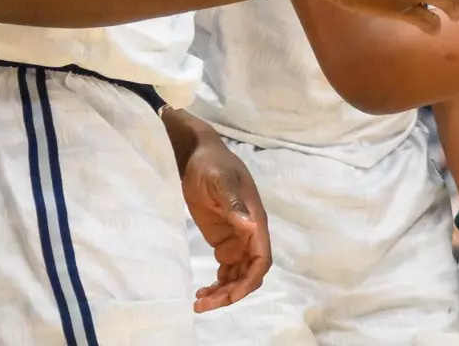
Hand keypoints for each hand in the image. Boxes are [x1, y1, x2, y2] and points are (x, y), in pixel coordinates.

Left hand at [179, 134, 271, 311]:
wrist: (197, 155)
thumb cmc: (211, 165)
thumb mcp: (220, 181)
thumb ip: (234, 203)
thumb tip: (250, 225)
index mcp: (255, 221)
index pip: (261, 260)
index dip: (249, 281)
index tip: (228, 295)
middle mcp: (250, 234)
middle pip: (248, 274)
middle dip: (231, 293)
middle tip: (203, 304)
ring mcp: (237, 238)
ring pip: (237, 275)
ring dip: (223, 292)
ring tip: (200, 302)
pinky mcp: (223, 240)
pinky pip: (226, 270)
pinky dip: (218, 284)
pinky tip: (201, 292)